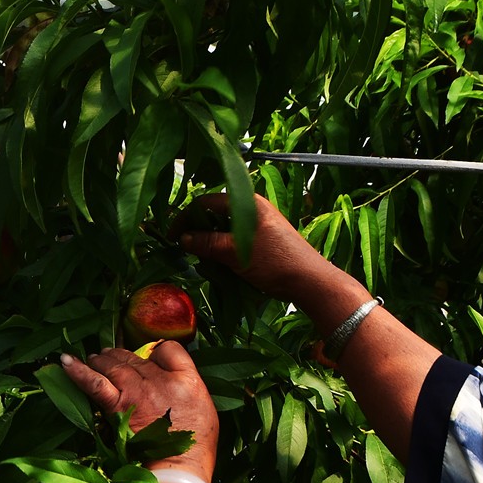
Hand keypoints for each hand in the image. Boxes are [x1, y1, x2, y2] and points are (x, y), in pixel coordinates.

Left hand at [60, 341, 219, 480]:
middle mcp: (160, 379)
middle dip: (120, 356)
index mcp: (187, 379)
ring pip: (114, 364)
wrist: (179, 471)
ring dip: (101, 360)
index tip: (149, 360)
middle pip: (136, 357)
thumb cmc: (195, 448)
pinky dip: (78, 371)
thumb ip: (188, 390)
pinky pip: (95, 383)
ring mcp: (137, 391)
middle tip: (110, 357)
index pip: (170, 350)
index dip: (157, 353)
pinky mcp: (117, 406)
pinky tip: (66, 362)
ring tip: (94, 359)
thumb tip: (171, 384)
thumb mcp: (204, 410)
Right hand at [177, 191, 329, 304]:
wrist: (310, 281)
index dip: (185, 218)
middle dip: (197, 232)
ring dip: (210, 244)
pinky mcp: (263, 240)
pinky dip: (223, 250)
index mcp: (247, 202)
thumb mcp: (235, 252)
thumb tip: (182, 238)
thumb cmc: (275, 261)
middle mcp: (252, 208)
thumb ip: (207, 243)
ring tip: (204, 261)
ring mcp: (258, 224)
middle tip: (186, 251)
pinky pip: (235, 240)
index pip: (206, 202)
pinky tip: (221, 265)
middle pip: (214, 215)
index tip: (171, 237)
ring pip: (224, 229)